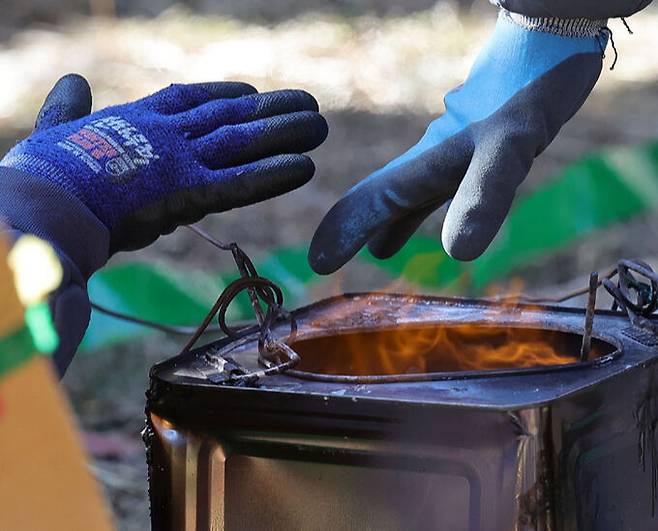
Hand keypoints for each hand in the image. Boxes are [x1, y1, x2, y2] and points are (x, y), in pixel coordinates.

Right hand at [0, 74, 327, 275]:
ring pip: (242, 144)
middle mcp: (166, 135)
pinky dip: (273, 175)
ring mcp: (180, 162)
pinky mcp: (187, 194)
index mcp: (136, 120)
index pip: (189, 100)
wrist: (41, 205)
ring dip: (284, 134)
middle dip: (272, 113)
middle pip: (229, 118)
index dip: (223, 95)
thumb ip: (70, 109)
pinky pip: (239, 184)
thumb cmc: (39, 176)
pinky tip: (305, 167)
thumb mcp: (56, 131)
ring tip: (321, 125)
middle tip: (310, 105)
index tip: (250, 93)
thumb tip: (72, 82)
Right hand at [309, 11, 604, 273]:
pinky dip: (428, 206)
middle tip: (326, 259)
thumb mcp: (508, 146)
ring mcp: (449, 153)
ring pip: (408, 193)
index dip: (342, 231)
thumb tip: (455, 252)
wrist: (548, 36)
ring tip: (380, 250)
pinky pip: (439, 186)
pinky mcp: (474, 148)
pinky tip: (441, 213)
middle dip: (353, 228)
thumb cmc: (528, 89)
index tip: (316, 264)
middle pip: (378, 198)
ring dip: (389, 221)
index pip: (369, 202)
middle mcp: (428, 161)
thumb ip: (482, 195)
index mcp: (423, 163)